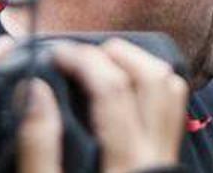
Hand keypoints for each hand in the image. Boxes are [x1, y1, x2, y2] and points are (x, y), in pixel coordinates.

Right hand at [0, 36, 188, 172]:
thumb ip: (39, 146)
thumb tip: (38, 92)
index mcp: (125, 166)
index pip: (113, 90)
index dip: (84, 61)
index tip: (58, 53)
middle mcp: (155, 157)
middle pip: (153, 79)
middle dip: (119, 53)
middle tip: (84, 52)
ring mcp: (167, 158)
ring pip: (172, 90)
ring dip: (143, 64)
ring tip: (106, 61)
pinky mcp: (169, 162)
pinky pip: (174, 109)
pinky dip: (156, 85)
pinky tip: (129, 87)